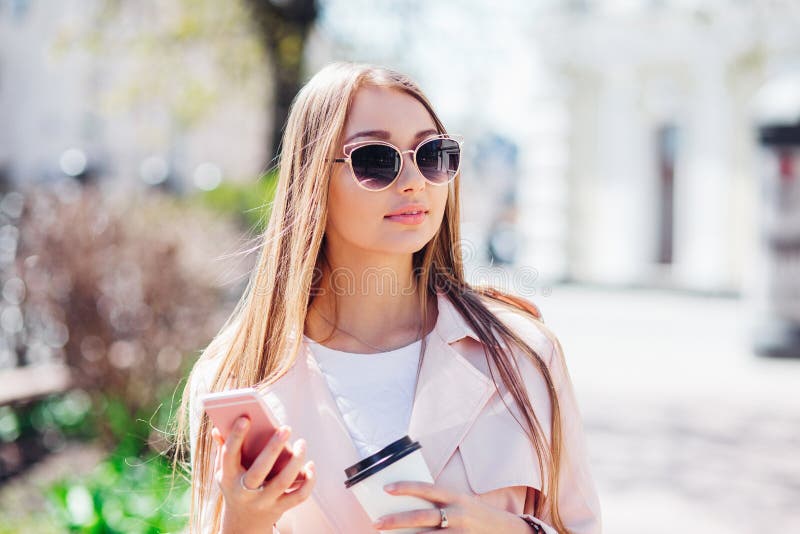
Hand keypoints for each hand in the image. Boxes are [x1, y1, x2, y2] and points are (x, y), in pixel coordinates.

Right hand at [211, 417, 315, 533]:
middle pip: (260, 470)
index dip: (236, 437)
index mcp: (229, 477)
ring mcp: (264, 501)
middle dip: (273, 448)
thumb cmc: (235, 488)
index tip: (246, 418)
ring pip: (283, 482)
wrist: (243, 524)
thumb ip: (222, 450)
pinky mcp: (280, 508)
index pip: (229, 455)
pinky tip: (310, 466)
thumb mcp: (222, 472)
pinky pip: (298, 496)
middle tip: (286, 428)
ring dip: (296, 461)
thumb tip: (217, 429)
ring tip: (301, 443)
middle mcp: (245, 491)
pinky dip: (308, 481)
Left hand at [372, 481, 529, 532]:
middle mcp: (458, 514)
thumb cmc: (477, 515)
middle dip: (396, 520)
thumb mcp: (462, 503)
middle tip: (376, 523)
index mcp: (456, 497)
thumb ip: (440, 503)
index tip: (386, 488)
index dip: (406, 487)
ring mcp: (460, 533)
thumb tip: (409, 506)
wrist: (509, 532)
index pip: (427, 488)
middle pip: (422, 517)